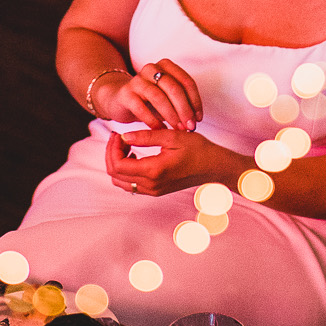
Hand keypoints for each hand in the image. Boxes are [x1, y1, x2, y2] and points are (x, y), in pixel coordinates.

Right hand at [91, 58, 203, 129]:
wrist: (119, 100)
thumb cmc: (149, 100)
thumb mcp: (167, 97)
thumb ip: (181, 103)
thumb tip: (195, 120)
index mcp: (165, 66)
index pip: (186, 81)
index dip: (195, 101)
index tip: (198, 118)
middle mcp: (151, 69)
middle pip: (174, 88)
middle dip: (184, 109)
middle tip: (190, 126)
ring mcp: (137, 80)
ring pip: (158, 97)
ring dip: (171, 116)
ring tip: (177, 129)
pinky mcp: (125, 94)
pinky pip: (141, 108)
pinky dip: (153, 121)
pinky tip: (160, 131)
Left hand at [103, 125, 226, 196]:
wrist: (215, 166)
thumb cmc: (198, 149)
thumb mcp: (172, 136)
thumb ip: (146, 136)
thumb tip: (123, 136)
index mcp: (153, 171)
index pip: (118, 165)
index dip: (112, 148)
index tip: (118, 134)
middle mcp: (151, 185)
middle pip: (115, 175)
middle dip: (111, 154)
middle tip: (118, 137)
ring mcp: (153, 190)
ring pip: (121, 182)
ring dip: (117, 163)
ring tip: (126, 145)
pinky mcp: (156, 191)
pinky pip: (131, 185)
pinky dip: (126, 171)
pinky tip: (135, 154)